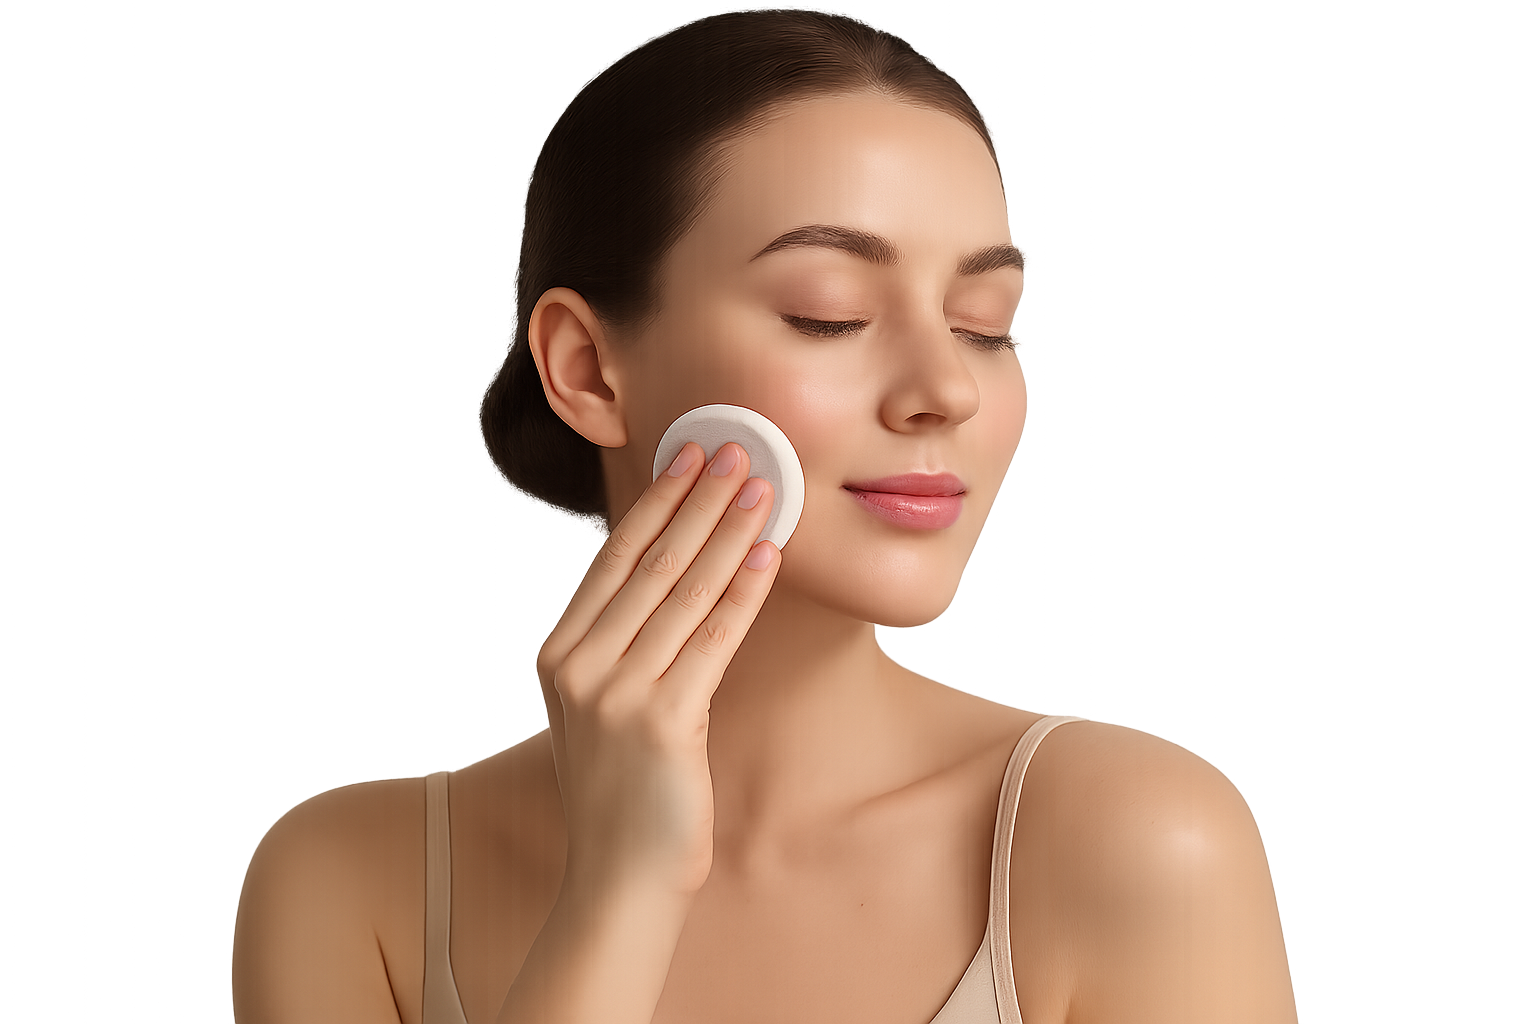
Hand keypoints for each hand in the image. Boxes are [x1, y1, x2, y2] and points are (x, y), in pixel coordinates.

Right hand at [536, 441, 779, 897]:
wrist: (618, 879)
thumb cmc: (620, 794)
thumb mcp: (600, 709)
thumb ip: (623, 647)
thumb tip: (677, 576)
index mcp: (560, 654)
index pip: (611, 558)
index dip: (655, 503)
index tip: (688, 457)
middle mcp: (578, 666)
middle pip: (649, 562)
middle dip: (697, 499)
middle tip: (736, 449)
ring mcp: (615, 693)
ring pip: (684, 592)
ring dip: (728, 533)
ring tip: (763, 489)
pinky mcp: (660, 722)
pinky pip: (713, 641)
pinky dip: (743, 593)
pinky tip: (767, 557)